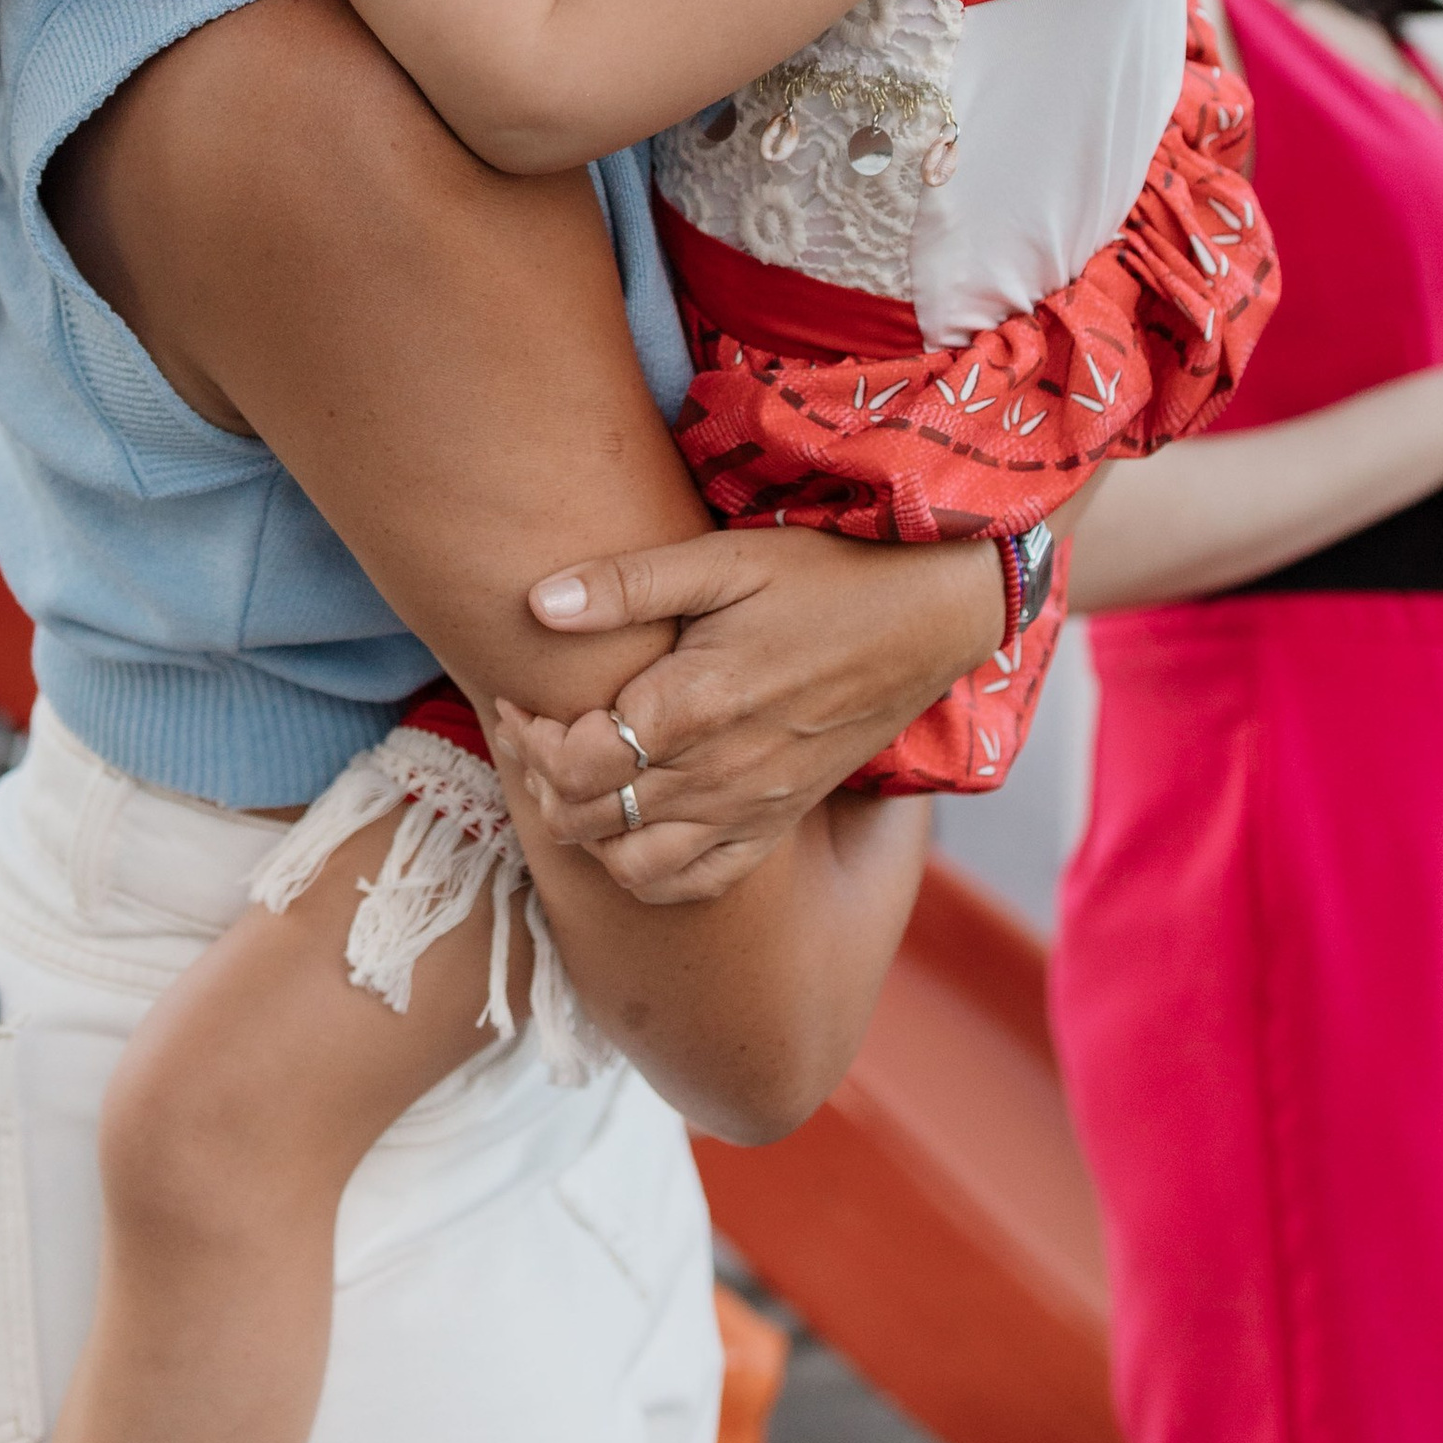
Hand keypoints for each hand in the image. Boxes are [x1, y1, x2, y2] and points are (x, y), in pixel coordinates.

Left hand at [487, 526, 997, 900]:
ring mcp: (751, 809)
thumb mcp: (725, 559)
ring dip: (586, 833)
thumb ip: (628, 584)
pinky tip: (630, 825)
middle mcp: (719, 773)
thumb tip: (537, 602)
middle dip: (540, 779)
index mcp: (696, 703)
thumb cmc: (822, 577)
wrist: (925, 618)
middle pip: (588, 817)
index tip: (517, 701)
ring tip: (577, 779)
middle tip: (533, 733)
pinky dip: (644, 873)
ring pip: (631, 866)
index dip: (527, 738)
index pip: (575, 761)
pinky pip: (694, 883)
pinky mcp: (775, 824)